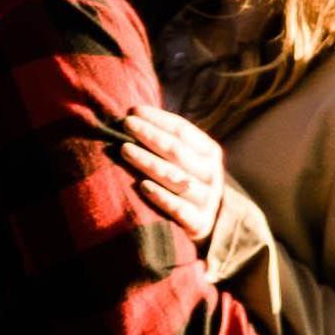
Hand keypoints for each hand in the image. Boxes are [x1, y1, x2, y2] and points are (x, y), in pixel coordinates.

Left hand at [106, 104, 232, 257]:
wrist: (208, 223)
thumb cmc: (186, 181)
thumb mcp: (187, 160)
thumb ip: (168, 141)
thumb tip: (133, 115)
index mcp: (209, 152)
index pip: (182, 130)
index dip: (157, 119)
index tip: (133, 110)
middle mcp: (210, 174)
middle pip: (176, 150)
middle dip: (149, 135)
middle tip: (125, 124)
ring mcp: (205, 199)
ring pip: (174, 176)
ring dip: (147, 161)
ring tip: (124, 149)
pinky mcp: (197, 223)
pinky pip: (177, 208)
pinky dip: (160, 196)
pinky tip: (142, 186)